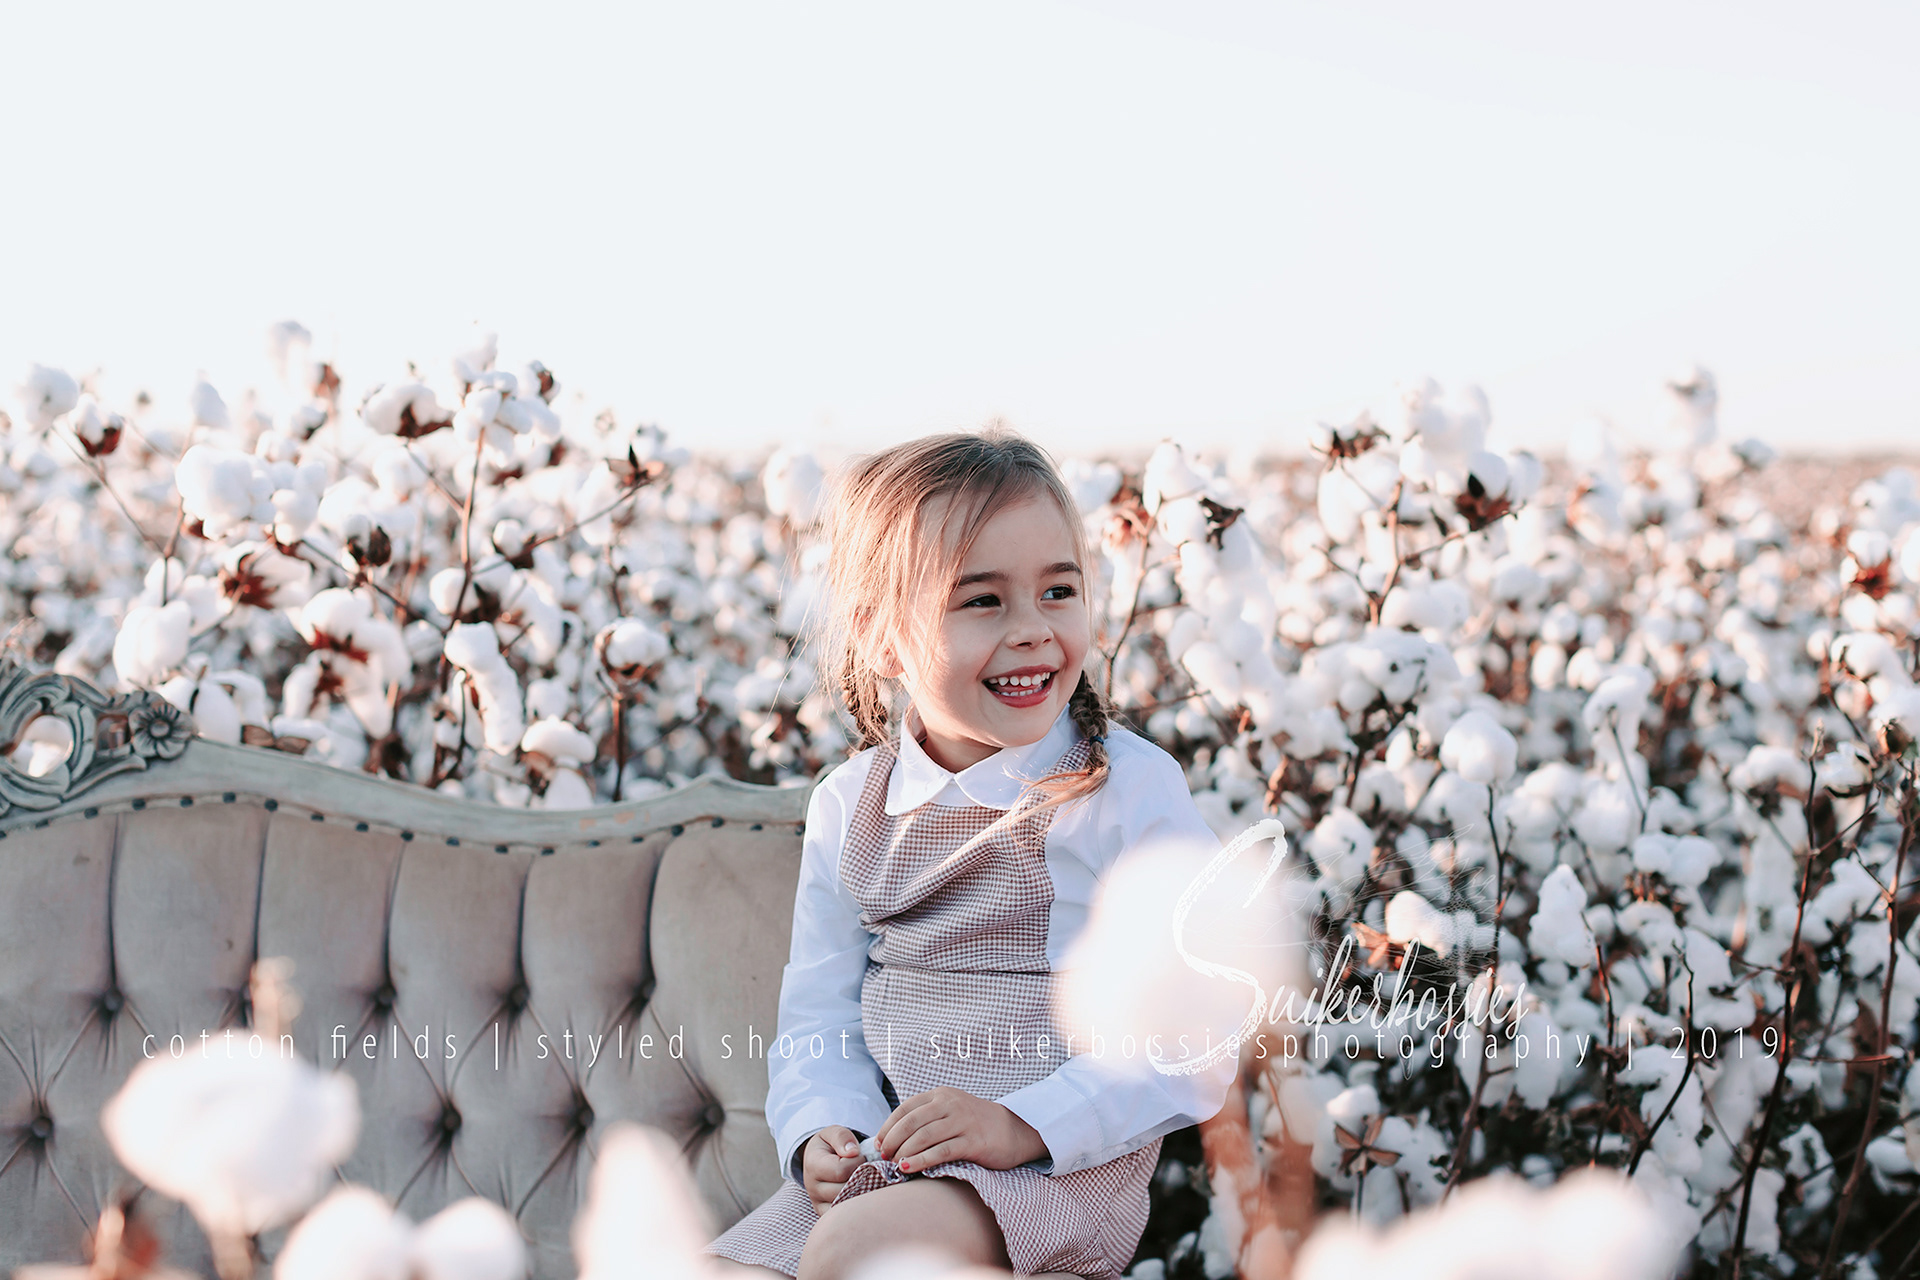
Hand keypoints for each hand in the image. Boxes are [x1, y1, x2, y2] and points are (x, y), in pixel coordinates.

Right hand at [801, 1125, 864, 1215]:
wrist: (817, 1160)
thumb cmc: (829, 1145)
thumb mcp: (833, 1133)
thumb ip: (842, 1138)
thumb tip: (853, 1153)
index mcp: (813, 1165)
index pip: (841, 1170)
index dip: (858, 1162)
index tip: (861, 1156)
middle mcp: (812, 1187)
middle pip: (844, 1190)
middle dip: (861, 1178)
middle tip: (866, 1169)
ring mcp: (818, 1203)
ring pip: (845, 1206)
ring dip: (861, 1193)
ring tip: (865, 1180)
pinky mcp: (824, 1213)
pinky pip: (842, 1217)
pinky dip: (855, 1207)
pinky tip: (862, 1194)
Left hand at [874, 1086, 1048, 1172]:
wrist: (1014, 1130)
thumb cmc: (975, 1125)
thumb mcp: (949, 1112)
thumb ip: (926, 1119)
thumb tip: (892, 1138)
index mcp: (940, 1095)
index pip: (905, 1109)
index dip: (887, 1127)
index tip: (878, 1143)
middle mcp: (950, 1104)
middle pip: (911, 1122)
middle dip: (892, 1141)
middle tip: (883, 1156)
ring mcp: (962, 1121)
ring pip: (923, 1136)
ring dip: (903, 1152)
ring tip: (894, 1165)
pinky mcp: (973, 1141)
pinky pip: (941, 1151)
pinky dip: (921, 1160)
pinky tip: (908, 1168)